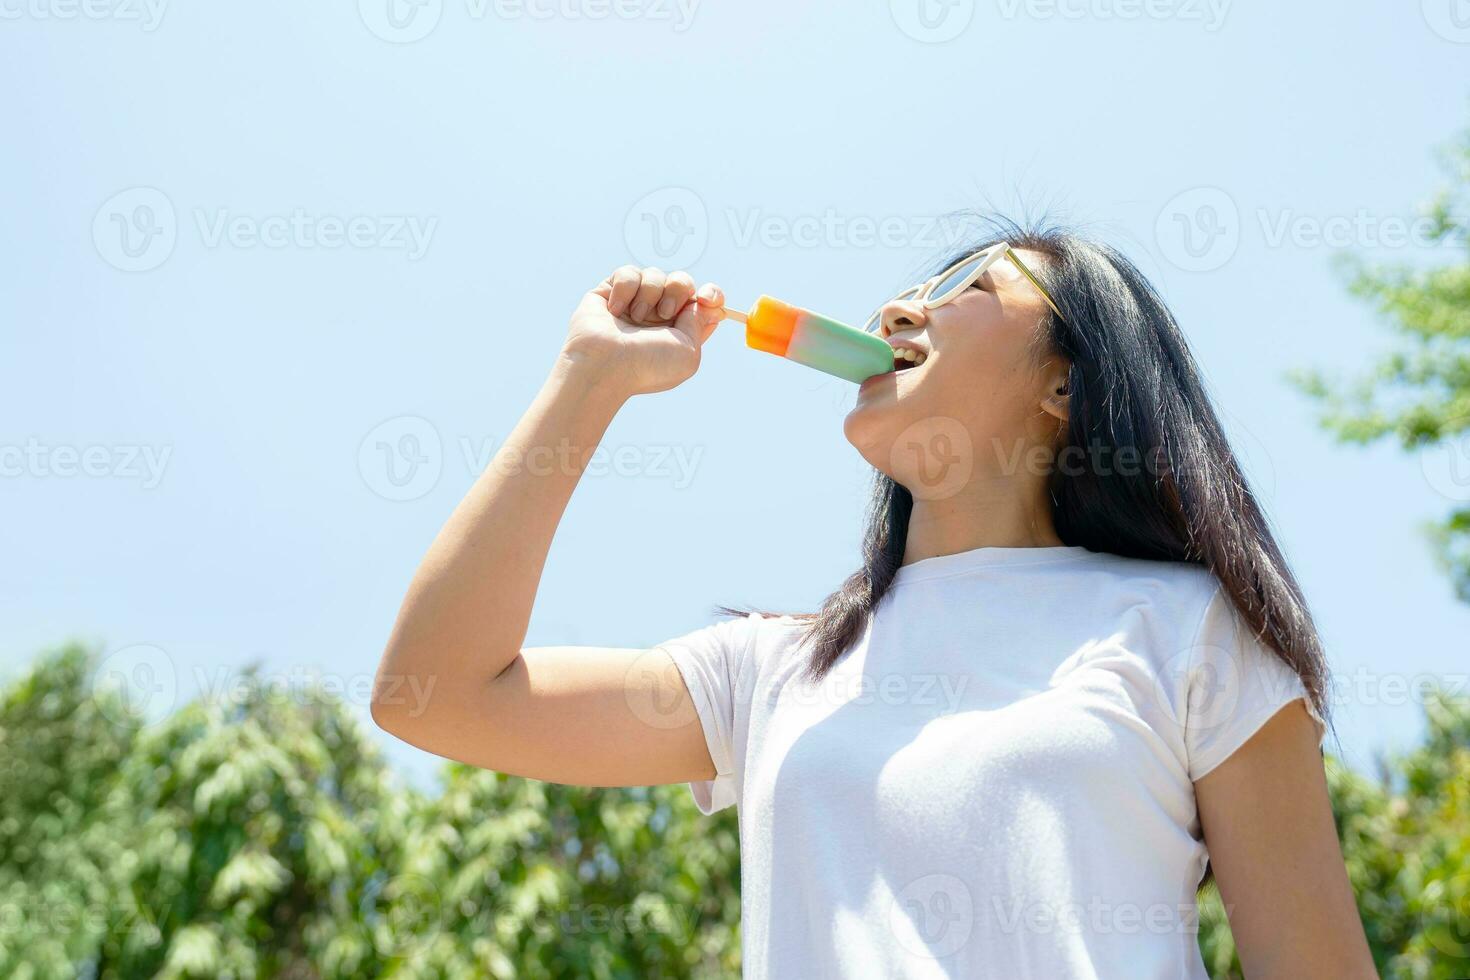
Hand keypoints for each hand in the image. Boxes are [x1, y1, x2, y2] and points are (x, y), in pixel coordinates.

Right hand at [561, 266, 726, 396]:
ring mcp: (634, 303)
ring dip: (650, 293)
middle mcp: (657, 317)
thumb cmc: (647, 365)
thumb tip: (705, 302)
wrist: (604, 364)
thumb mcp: (688, 351)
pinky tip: (615, 310)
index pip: (703, 303)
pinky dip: (626, 289)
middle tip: (666, 312)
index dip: (711, 294)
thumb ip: (700, 323)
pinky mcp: (610, 292)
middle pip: (682, 281)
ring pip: (655, 274)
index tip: (707, 298)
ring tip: (637, 316)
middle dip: (678, 290)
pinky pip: (628, 272)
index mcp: (679, 332)